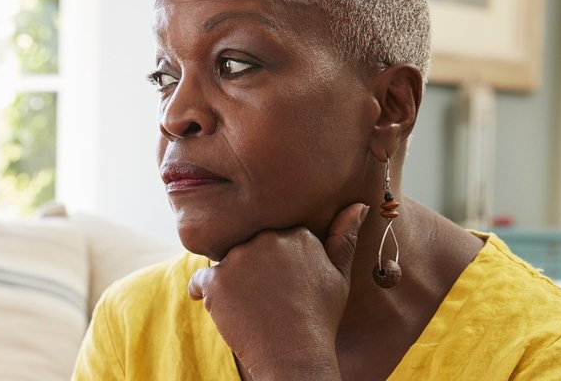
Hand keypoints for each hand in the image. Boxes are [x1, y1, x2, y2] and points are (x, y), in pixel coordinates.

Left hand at [188, 203, 368, 380]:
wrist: (295, 355)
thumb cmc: (320, 318)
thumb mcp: (339, 276)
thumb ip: (344, 237)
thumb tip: (359, 205)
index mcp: (297, 234)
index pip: (274, 238)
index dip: (275, 263)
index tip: (282, 285)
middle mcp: (267, 239)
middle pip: (248, 246)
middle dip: (252, 268)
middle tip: (266, 299)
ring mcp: (240, 259)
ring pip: (225, 262)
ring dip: (231, 281)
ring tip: (250, 307)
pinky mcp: (217, 281)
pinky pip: (201, 281)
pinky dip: (205, 293)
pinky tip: (223, 309)